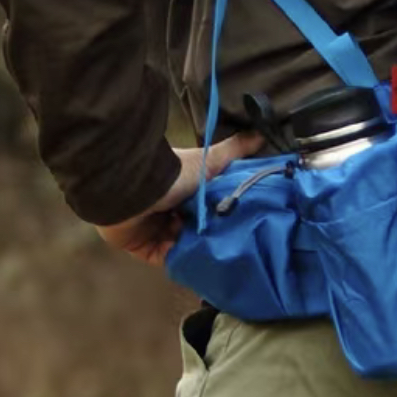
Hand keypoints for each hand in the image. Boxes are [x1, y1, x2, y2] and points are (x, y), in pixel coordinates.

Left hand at [95, 131, 263, 265]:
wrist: (133, 193)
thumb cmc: (173, 176)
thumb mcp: (210, 161)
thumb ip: (235, 150)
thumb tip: (263, 132)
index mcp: (182, 185)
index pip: (206, 199)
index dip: (223, 206)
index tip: (244, 215)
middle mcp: (168, 205)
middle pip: (195, 222)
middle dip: (211, 230)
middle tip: (235, 240)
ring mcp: (154, 227)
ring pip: (182, 242)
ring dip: (198, 247)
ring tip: (221, 255)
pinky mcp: (142, 246)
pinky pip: (167, 257)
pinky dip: (181, 260)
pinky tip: (199, 263)